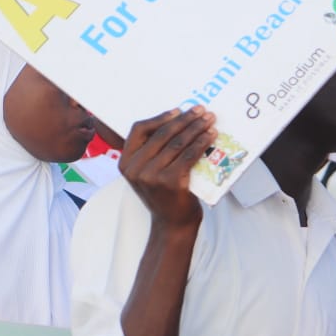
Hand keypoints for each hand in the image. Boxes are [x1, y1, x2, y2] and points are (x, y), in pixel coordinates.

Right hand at [118, 107, 216, 230]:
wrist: (172, 224)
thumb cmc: (163, 194)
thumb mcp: (147, 172)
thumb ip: (151, 152)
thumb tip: (176, 120)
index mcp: (125, 162)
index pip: (139, 129)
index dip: (159, 118)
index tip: (178, 110)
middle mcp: (135, 168)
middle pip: (161, 134)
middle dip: (184, 119)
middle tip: (200, 111)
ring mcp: (151, 175)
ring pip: (177, 143)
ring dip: (196, 128)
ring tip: (209, 121)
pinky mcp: (170, 182)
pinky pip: (188, 155)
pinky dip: (201, 143)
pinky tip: (210, 136)